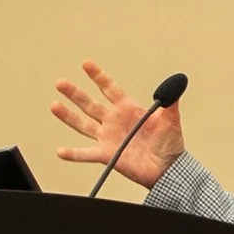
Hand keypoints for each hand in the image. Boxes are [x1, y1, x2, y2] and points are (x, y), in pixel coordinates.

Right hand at [50, 58, 185, 187]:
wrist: (168, 169)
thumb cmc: (170, 144)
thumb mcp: (171, 119)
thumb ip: (170, 101)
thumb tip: (178, 82)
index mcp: (127, 109)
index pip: (109, 89)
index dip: (98, 76)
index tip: (86, 64)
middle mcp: (114, 121)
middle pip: (90, 104)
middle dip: (75, 93)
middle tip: (61, 83)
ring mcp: (108, 138)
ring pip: (83, 124)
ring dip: (68, 116)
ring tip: (54, 105)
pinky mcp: (107, 155)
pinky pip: (87, 154)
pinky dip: (74, 154)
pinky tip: (61, 151)